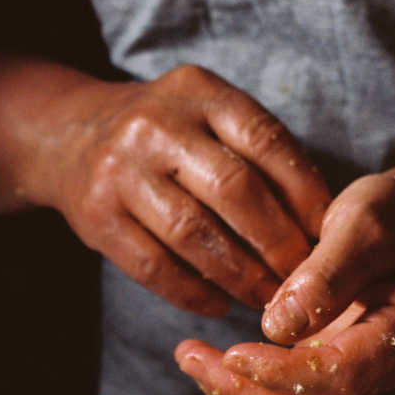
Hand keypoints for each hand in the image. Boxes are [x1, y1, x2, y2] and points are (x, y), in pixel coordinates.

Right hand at [28, 65, 331, 315]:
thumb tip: (318, 219)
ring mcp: (120, 170)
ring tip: (265, 296)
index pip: (264, 140)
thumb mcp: (203, 111)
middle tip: (300, 275)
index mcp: (196, 91)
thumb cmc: (162, 134)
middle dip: (276, 241)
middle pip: (233, 189)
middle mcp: (155, 125)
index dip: (303, 191)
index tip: (326, 232)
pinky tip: (217, 304)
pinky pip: (152, 265)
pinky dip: (191, 292)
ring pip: (193, 233)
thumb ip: (253, 148)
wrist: (68, 135)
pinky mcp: (96, 216)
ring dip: (238, 274)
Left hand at [174, 172, 394, 394]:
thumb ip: (328, 273)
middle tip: (190, 356)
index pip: (343, 374)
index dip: (285, 372)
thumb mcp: (366, 222)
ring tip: (190, 357)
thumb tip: (278, 326)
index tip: (233, 352)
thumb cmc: (393, 215)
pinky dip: (245, 386)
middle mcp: (386, 366)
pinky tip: (211, 360)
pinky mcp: (331, 370)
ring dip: (237, 394)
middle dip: (246, 392)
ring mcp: (359, 374)